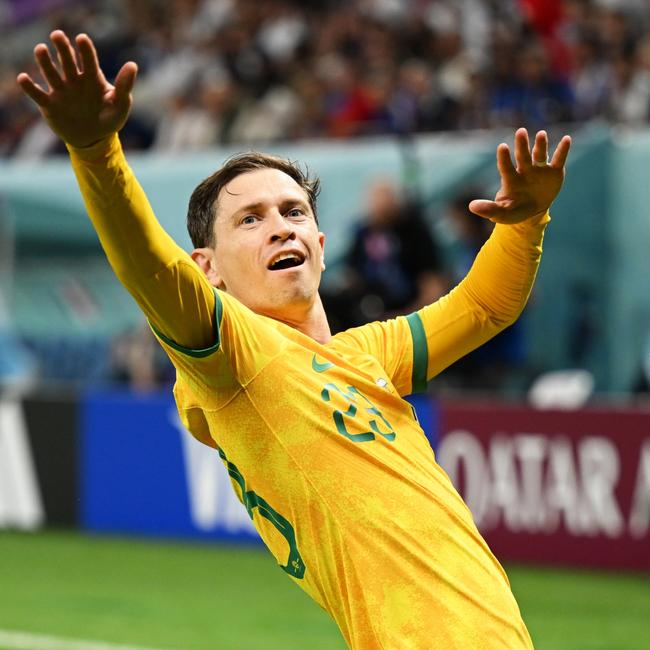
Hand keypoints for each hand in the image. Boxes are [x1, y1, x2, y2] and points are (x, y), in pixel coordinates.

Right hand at [16, 30, 136, 147]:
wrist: (95, 140)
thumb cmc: (109, 119)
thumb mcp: (120, 105)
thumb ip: (124, 86)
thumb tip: (132, 65)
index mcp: (92, 77)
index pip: (88, 59)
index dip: (85, 49)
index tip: (81, 39)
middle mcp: (74, 80)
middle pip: (66, 60)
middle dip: (62, 48)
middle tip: (57, 35)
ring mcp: (61, 91)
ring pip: (50, 72)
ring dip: (44, 61)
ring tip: (41, 49)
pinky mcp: (49, 104)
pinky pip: (37, 94)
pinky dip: (29, 86)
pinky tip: (24, 78)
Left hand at [469, 128, 570, 224]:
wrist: (533, 211)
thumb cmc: (514, 210)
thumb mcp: (501, 213)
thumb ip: (489, 209)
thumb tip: (471, 206)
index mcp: (511, 179)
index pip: (506, 167)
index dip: (504, 158)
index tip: (502, 147)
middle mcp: (524, 171)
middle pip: (522, 156)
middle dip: (521, 145)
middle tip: (520, 132)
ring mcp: (539, 170)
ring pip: (539, 154)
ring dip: (541, 144)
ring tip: (541, 134)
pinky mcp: (554, 172)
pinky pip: (559, 159)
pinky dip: (563, 150)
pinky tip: (567, 139)